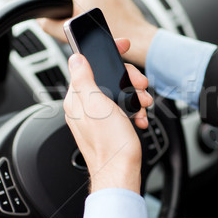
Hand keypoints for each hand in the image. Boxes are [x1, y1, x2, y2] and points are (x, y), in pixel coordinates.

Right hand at [39, 0, 157, 66]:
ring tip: (94, 23)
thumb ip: (49, 25)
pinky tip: (105, 19)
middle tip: (81, 24)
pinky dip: (99, 6)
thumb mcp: (71, 33)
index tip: (65, 20)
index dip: (56, 9)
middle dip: (72, 8)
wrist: (137, 39)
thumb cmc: (111, 35)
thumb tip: (41, 20)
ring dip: (85, 7)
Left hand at [64, 40, 152, 194]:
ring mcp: (97, 117)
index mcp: (77, 98)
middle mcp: (84, 106)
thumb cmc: (109, 144)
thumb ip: (83, 78)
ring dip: (134, 96)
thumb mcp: (96, 104)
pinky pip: (123, 109)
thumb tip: (75, 58)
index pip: (87, 64)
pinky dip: (134, 110)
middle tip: (140, 86)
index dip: (107, 52)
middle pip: (107, 77)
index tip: (122, 45)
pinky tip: (139, 118)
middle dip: (128, 79)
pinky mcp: (110, 125)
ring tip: (142, 105)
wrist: (121, 172)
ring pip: (118, 93)